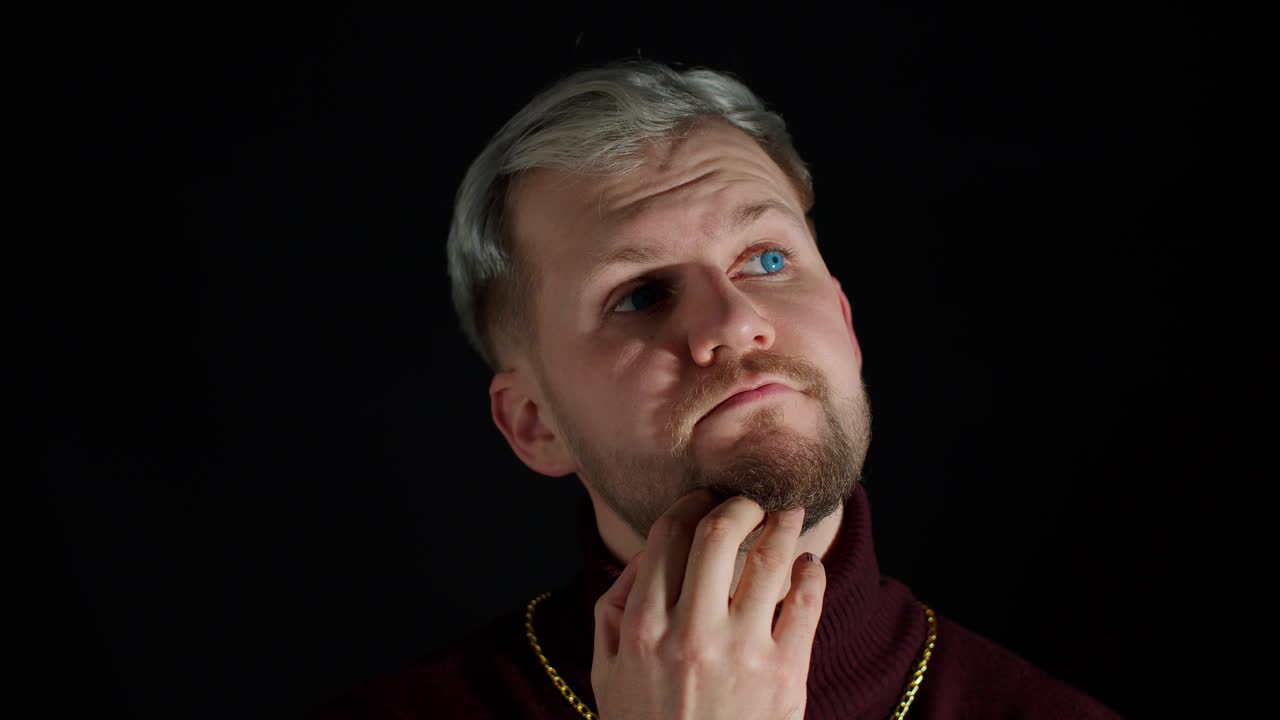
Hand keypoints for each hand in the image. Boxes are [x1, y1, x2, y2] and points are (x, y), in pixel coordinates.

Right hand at [591, 490, 826, 719]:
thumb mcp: (608, 673)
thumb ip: (615, 608)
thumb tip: (645, 553)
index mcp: (642, 629)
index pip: (668, 537)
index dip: (690, 504)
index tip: (705, 498)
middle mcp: (690, 635)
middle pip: (718, 534)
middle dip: (739, 504)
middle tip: (751, 500)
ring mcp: (742, 654)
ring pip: (769, 560)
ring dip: (783, 524)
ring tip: (789, 514)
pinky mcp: (786, 676)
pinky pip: (808, 603)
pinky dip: (812, 572)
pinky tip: (808, 563)